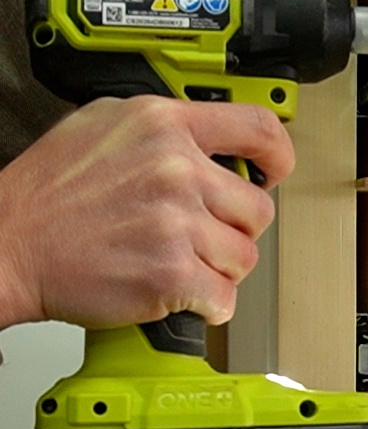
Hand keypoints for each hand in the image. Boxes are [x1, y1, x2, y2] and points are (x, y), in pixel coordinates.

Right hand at [0, 96, 293, 330]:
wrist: (6, 244)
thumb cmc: (47, 194)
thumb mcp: (102, 125)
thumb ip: (165, 129)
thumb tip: (214, 138)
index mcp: (163, 125)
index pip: (258, 128)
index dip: (278, 156)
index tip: (274, 171)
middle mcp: (175, 168)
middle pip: (258, 208)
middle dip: (235, 229)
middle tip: (198, 234)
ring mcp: (175, 221)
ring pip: (245, 256)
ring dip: (219, 268)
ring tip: (177, 260)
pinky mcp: (172, 271)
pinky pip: (224, 297)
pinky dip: (207, 303)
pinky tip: (177, 290)